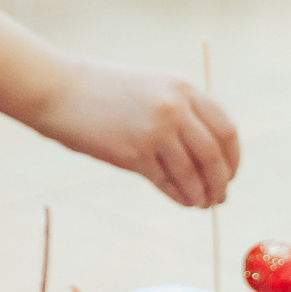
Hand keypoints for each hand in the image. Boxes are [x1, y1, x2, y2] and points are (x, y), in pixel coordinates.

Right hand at [26, 57, 238, 206]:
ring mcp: (155, 131)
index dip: (233, 157)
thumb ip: (179, 111)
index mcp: (183, 88)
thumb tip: (207, 152)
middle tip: (220, 197)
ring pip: (193, 173)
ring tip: (201, 203)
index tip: (229, 173)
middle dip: (221, 182)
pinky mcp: (133, 152)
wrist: (57, 89)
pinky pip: (166, 181)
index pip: (226, 129)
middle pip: (214, 155)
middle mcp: (175, 108)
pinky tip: (180, 200)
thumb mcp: (149, 88)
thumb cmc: (100, 91)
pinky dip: (177, 195)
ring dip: (201, 194)